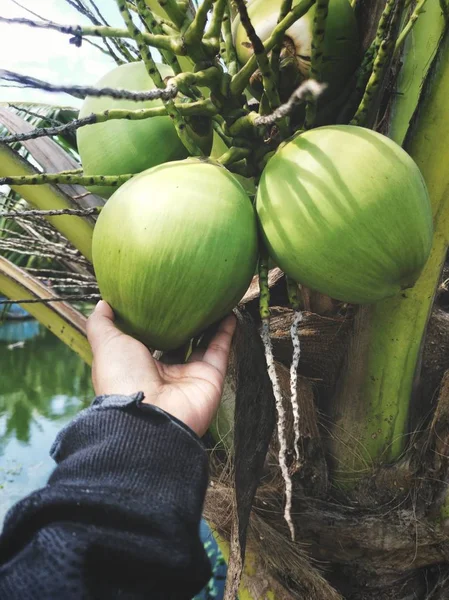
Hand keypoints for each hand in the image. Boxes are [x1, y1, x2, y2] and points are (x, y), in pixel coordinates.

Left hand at [86, 301, 235, 436]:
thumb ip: (102, 324)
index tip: (157, 298)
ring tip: (212, 300)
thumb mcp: (106, 345)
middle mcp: (165, 373)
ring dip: (208, 324)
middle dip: (182, 322)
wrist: (148, 418)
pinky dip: (226, 332)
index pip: (148, 341)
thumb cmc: (122, 379)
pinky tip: (229, 312)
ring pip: (202, 345)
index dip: (153, 321)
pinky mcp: (210, 378)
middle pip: (177, 342)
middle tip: (188, 296)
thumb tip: (103, 304)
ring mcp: (189, 376)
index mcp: (138, 367)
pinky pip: (220, 351)